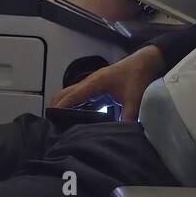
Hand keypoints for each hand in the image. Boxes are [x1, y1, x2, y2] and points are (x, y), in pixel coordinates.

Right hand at [50, 45, 164, 121]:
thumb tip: (124, 133)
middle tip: (53, 127)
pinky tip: (78, 123)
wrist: (145, 63)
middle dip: (57, 108)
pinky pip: (83, 101)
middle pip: (65, 95)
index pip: (71, 96)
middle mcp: (90, 83)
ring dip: (66, 109)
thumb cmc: (137, 76)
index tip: (50, 120)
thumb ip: (129, 115)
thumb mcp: (134, 97)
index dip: (60, 108)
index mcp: (95, 83)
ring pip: (73, 97)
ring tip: (62, 127)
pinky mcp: (98, 91)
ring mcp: (93, 87)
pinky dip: (77, 110)